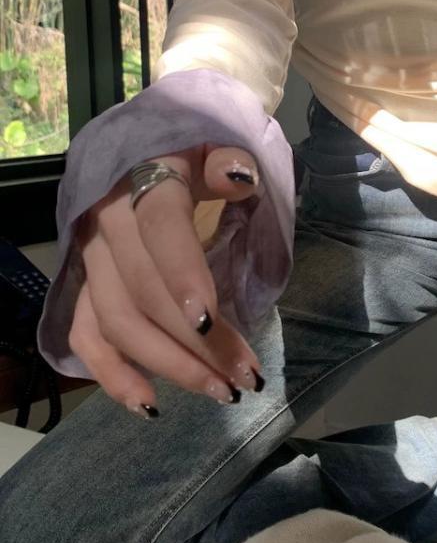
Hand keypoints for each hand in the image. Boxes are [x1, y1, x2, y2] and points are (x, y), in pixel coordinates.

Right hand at [72, 144, 264, 410]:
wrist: (150, 148)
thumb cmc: (195, 151)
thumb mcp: (216, 138)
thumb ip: (228, 158)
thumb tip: (238, 177)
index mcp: (142, 174)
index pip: (159, 225)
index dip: (181, 273)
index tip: (211, 321)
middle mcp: (106, 219)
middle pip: (142, 289)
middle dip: (196, 341)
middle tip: (244, 376)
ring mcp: (91, 258)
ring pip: (115, 321)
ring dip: (166, 365)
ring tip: (218, 392)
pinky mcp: (86, 287)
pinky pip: (85, 337)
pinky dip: (112, 374)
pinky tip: (150, 404)